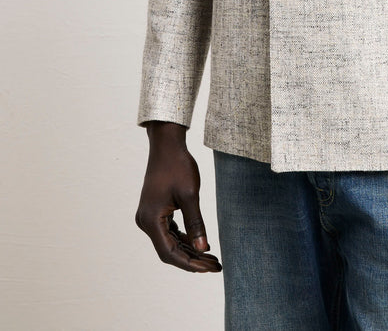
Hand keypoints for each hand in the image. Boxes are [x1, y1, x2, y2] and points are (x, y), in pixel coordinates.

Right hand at [135, 121, 221, 272]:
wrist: (167, 144)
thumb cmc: (178, 166)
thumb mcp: (190, 195)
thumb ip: (196, 224)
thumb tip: (202, 249)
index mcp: (151, 220)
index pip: (170, 253)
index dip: (190, 264)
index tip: (209, 268)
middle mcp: (145, 221)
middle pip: (169, 251)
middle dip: (192, 260)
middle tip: (215, 265)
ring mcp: (148, 216)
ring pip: (169, 242)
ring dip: (189, 250)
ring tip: (211, 258)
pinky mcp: (154, 211)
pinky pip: (168, 231)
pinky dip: (183, 239)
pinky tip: (200, 243)